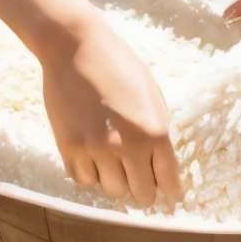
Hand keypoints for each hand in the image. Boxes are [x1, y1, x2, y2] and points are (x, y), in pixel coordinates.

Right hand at [39, 14, 183, 207]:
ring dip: (115, 180)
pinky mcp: (69, 148)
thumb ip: (158, 134)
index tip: (169, 193)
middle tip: (138, 174)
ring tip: (112, 158)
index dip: (170, 191)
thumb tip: (161, 169)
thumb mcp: (152, 96)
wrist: (75, 46)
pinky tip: (92, 154)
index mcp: (154, 131)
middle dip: (143, 187)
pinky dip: (90, 173)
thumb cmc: (119, 66)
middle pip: (141, 195)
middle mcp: (127, 146)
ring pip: (112, 192)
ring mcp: (96, 149)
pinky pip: (84, 181)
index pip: (169, 182)